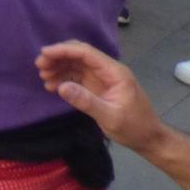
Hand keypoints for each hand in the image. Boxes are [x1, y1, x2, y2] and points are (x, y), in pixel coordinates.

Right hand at [35, 41, 167, 153]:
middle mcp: (108, 71)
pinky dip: (65, 78)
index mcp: (114, 72)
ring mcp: (103, 78)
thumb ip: (86, 101)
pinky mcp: (99, 87)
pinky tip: (53, 85)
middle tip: (40, 67)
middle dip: (59, 57)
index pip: (86, 53)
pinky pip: (79, 77)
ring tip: (43, 77)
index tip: (44, 54)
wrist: (150, 139)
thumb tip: (61, 87)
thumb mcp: (110, 117)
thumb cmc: (135, 128)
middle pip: (80, 55)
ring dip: (60, 67)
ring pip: (77, 65)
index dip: (64, 50)